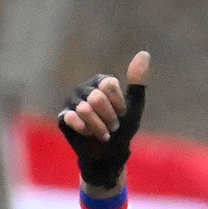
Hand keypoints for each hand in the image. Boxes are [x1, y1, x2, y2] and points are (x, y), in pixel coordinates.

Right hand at [59, 50, 150, 192]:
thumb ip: (137, 81)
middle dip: (108, 118)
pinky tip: (87, 134)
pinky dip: (85, 131)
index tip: (122, 114)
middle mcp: (84, 88)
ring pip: (84, 110)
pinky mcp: (63, 117)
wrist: (110, 155)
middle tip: (112, 126)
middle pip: (96, 97)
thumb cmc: (123, 130)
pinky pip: (72, 119)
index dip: (118, 105)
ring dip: (99, 127)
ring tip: (102, 132)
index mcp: (101, 81)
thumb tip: (144, 53)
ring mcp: (72, 102)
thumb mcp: (134, 106)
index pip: (109, 85)